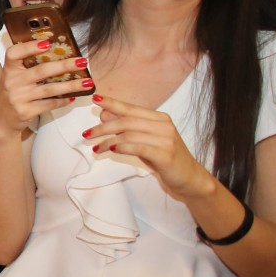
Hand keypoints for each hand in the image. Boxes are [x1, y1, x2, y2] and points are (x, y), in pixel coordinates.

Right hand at [0, 38, 93, 137]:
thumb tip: (58, 53)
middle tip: (82, 61)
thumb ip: (27, 67)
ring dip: (71, 85)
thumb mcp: (13, 78)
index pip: (14, 54)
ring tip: (88, 82)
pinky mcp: (25, 111)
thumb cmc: (12, 93)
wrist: (1, 119)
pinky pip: (49, 104)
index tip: (47, 43)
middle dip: (64, 66)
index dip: (29, 47)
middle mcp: (12, 82)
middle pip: (41, 71)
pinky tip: (73, 97)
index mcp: (9, 70)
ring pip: (49, 89)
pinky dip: (63, 101)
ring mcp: (18, 98)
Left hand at [84, 95, 214, 200]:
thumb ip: (128, 127)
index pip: (131, 109)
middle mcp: (164, 126)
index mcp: (159, 118)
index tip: (95, 99)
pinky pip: (139, 148)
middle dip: (103, 127)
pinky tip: (111, 149)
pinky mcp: (166, 155)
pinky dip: (123, 147)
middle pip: (127, 122)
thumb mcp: (144, 140)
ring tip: (96, 148)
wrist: (189, 177)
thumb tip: (104, 114)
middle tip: (86, 134)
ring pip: (130, 135)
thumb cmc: (164, 157)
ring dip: (108, 141)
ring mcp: (166, 140)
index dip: (112, 103)